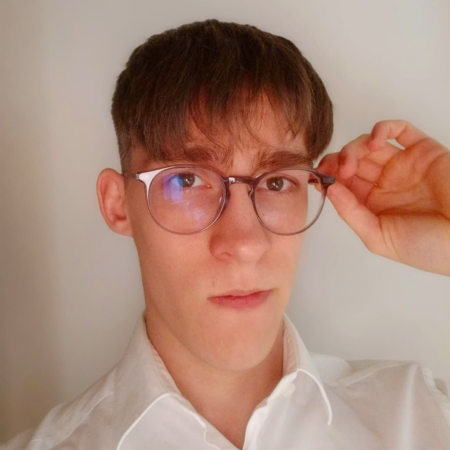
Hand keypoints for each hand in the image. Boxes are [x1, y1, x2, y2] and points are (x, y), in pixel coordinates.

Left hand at [316, 120, 449, 275]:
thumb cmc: (428, 247)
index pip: (343, 184)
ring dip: (353, 148)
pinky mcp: (423, 150)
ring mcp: (403, 165)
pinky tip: (373, 143)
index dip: (328, 178)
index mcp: (372, 204)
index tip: (318, 178)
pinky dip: (382, 129)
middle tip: (332, 170)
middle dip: (336, 162)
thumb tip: (329, 190)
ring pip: (368, 145)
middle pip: (352, 162)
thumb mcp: (379, 238)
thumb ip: (352, 214)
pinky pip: (400, 130)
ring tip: (351, 162)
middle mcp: (385, 183)